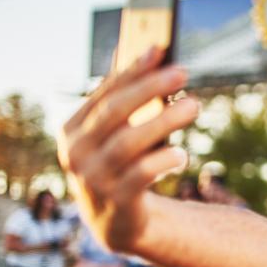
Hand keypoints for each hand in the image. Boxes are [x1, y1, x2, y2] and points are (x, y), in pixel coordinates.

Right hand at [57, 47, 197, 252]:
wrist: (115, 220)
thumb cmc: (118, 163)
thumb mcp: (112, 131)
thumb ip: (117, 94)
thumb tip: (126, 47)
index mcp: (73, 128)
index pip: (104, 92)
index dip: (131, 69)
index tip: (159, 48)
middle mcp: (76, 152)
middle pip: (115, 113)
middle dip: (149, 88)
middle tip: (182, 72)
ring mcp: (93, 178)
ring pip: (129, 143)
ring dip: (164, 121)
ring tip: (194, 105)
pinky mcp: (116, 200)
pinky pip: (141, 175)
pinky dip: (163, 161)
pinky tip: (183, 154)